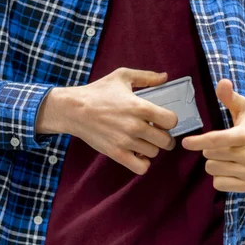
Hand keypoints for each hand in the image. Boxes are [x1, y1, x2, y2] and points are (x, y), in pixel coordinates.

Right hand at [37, 68, 177, 174]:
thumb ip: (146, 77)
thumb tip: (165, 77)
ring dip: (152, 148)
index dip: (170, 120)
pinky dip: (143, 163)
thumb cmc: (98, 91)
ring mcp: (126, 141)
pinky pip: (141, 168)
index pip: (171, 120)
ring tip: (145, 141)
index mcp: (139, 106)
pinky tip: (138, 154)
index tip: (163, 119)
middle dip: (165, 137)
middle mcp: (135, 126)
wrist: (73, 109)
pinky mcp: (116, 153)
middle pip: (166, 141)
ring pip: (154, 153)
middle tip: (157, 133)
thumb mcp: (122, 76)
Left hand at [182, 79, 244, 192]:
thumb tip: (222, 82)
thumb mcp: (243, 110)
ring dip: (214, 163)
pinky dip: (219, 177)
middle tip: (221, 146)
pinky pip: (218, 184)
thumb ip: (230, 96)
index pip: (216, 140)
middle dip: (209, 150)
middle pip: (209, 155)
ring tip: (226, 157)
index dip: (198, 141)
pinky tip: (229, 169)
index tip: (185, 142)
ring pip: (212, 169)